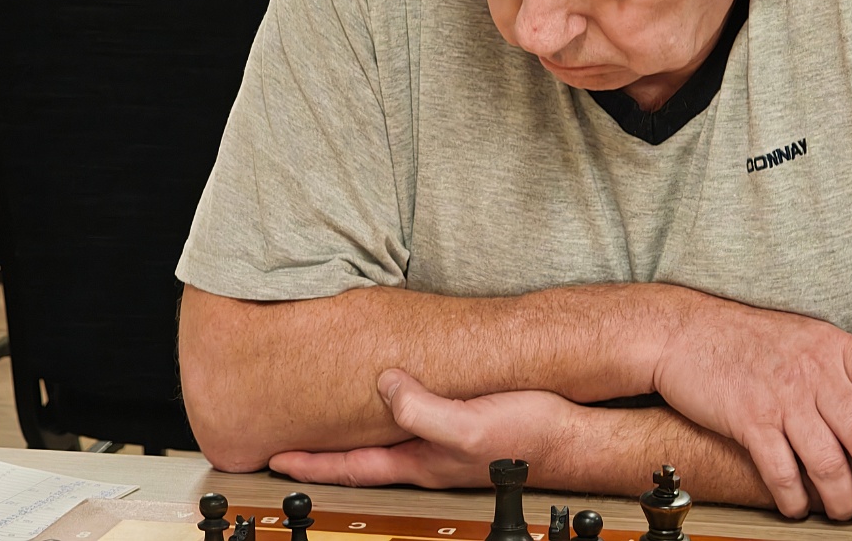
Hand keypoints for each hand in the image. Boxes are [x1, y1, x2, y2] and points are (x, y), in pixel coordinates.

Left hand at [269, 369, 576, 487]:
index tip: (275, 458)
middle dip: (324, 453)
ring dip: (355, 436)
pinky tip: (396, 399)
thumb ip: (422, 409)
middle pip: (363, 458)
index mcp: (421, 461)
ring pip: (387, 442)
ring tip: (329, 422)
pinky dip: (392, 416)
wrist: (576, 435)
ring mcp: (447, 445)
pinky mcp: (467, 427)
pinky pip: (416, 422)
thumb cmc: (529, 435)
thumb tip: (383, 384)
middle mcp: (428, 456)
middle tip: (290, 442)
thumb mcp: (468, 425)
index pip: (352, 466)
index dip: (312, 463)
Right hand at [652, 301, 851, 520]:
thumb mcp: (804, 336)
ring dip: (841, 499)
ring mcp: (782, 397)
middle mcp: (814, 371)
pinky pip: (783, 472)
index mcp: (833, 346)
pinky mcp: (750, 420)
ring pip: (829, 462)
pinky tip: (796, 505)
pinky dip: (794, 498)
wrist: (685, 332)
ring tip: (842, 511)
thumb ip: (839, 365)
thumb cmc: (746, 337)